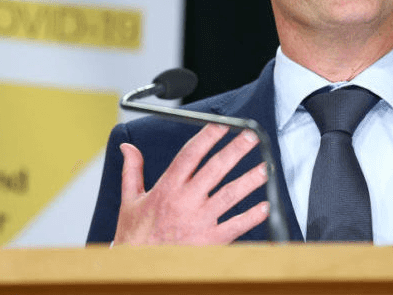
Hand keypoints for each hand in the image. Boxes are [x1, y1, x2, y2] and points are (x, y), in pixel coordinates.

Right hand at [113, 124, 268, 244]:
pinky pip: (235, 226)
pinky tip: (264, 206)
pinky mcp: (210, 240)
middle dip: (235, 150)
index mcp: (167, 188)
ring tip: (265, 167)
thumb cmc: (136, 236)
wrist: (140, 268)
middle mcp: (186, 201)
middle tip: (251, 136)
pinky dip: (251, 216)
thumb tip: (127, 148)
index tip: (222, 125)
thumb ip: (132, 171)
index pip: (190, 155)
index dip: (207, 137)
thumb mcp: (129, 200)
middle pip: (215, 168)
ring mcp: (200, 220)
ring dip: (249, 180)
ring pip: (230, 195)